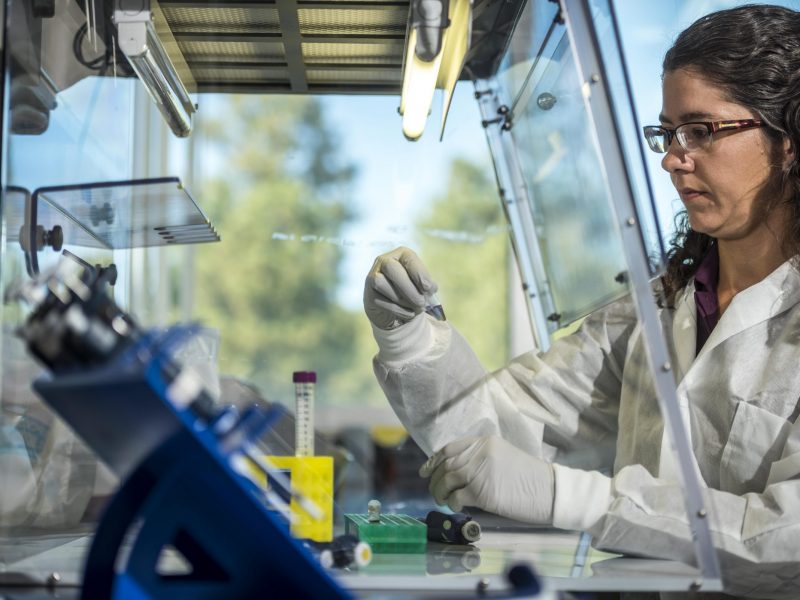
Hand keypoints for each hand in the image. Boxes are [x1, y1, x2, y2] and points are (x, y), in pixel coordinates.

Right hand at [363, 247, 437, 329]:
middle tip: (421, 302)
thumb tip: (430, 287)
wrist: (397, 311)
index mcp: (401, 255)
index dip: (419, 273)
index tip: (428, 288)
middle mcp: (384, 261)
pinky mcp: (368, 294)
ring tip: (416, 307)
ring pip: (381, 283)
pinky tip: (409, 313)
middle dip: (408, 287)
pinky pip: (380, 301)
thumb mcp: (423, 286)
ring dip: (403, 299)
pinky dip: (398, 310)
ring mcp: (373, 277)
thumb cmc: (412, 293)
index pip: (408, 258)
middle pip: (391, 268)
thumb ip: (427, 285)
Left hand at [419, 436, 554, 523]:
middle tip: (434, 491)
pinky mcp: (483, 491)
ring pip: (447, 480)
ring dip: (440, 492)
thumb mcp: (503, 457)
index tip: (425, 471)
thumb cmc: (530, 478)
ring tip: (442, 501)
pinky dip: (452, 502)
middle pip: (446, 465)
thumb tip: (455, 472)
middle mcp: (480, 453)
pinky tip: (456, 506)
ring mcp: (481, 471)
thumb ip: (480, 459)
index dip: (433, 461)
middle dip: (434, 479)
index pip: (449, 448)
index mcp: (485, 442)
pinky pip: (456, 496)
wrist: (551, 491)